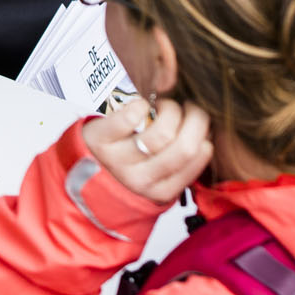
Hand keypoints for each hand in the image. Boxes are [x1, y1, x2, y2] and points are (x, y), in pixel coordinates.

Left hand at [81, 95, 213, 205]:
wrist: (86, 161)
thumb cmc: (130, 160)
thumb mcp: (157, 171)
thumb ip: (181, 158)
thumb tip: (208, 132)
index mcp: (160, 190)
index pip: (197, 159)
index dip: (204, 133)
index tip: (201, 121)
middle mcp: (139, 180)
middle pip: (183, 148)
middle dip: (195, 119)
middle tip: (190, 107)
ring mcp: (118, 161)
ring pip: (161, 134)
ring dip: (169, 110)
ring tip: (163, 106)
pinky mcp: (100, 140)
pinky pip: (129, 119)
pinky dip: (141, 105)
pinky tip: (142, 104)